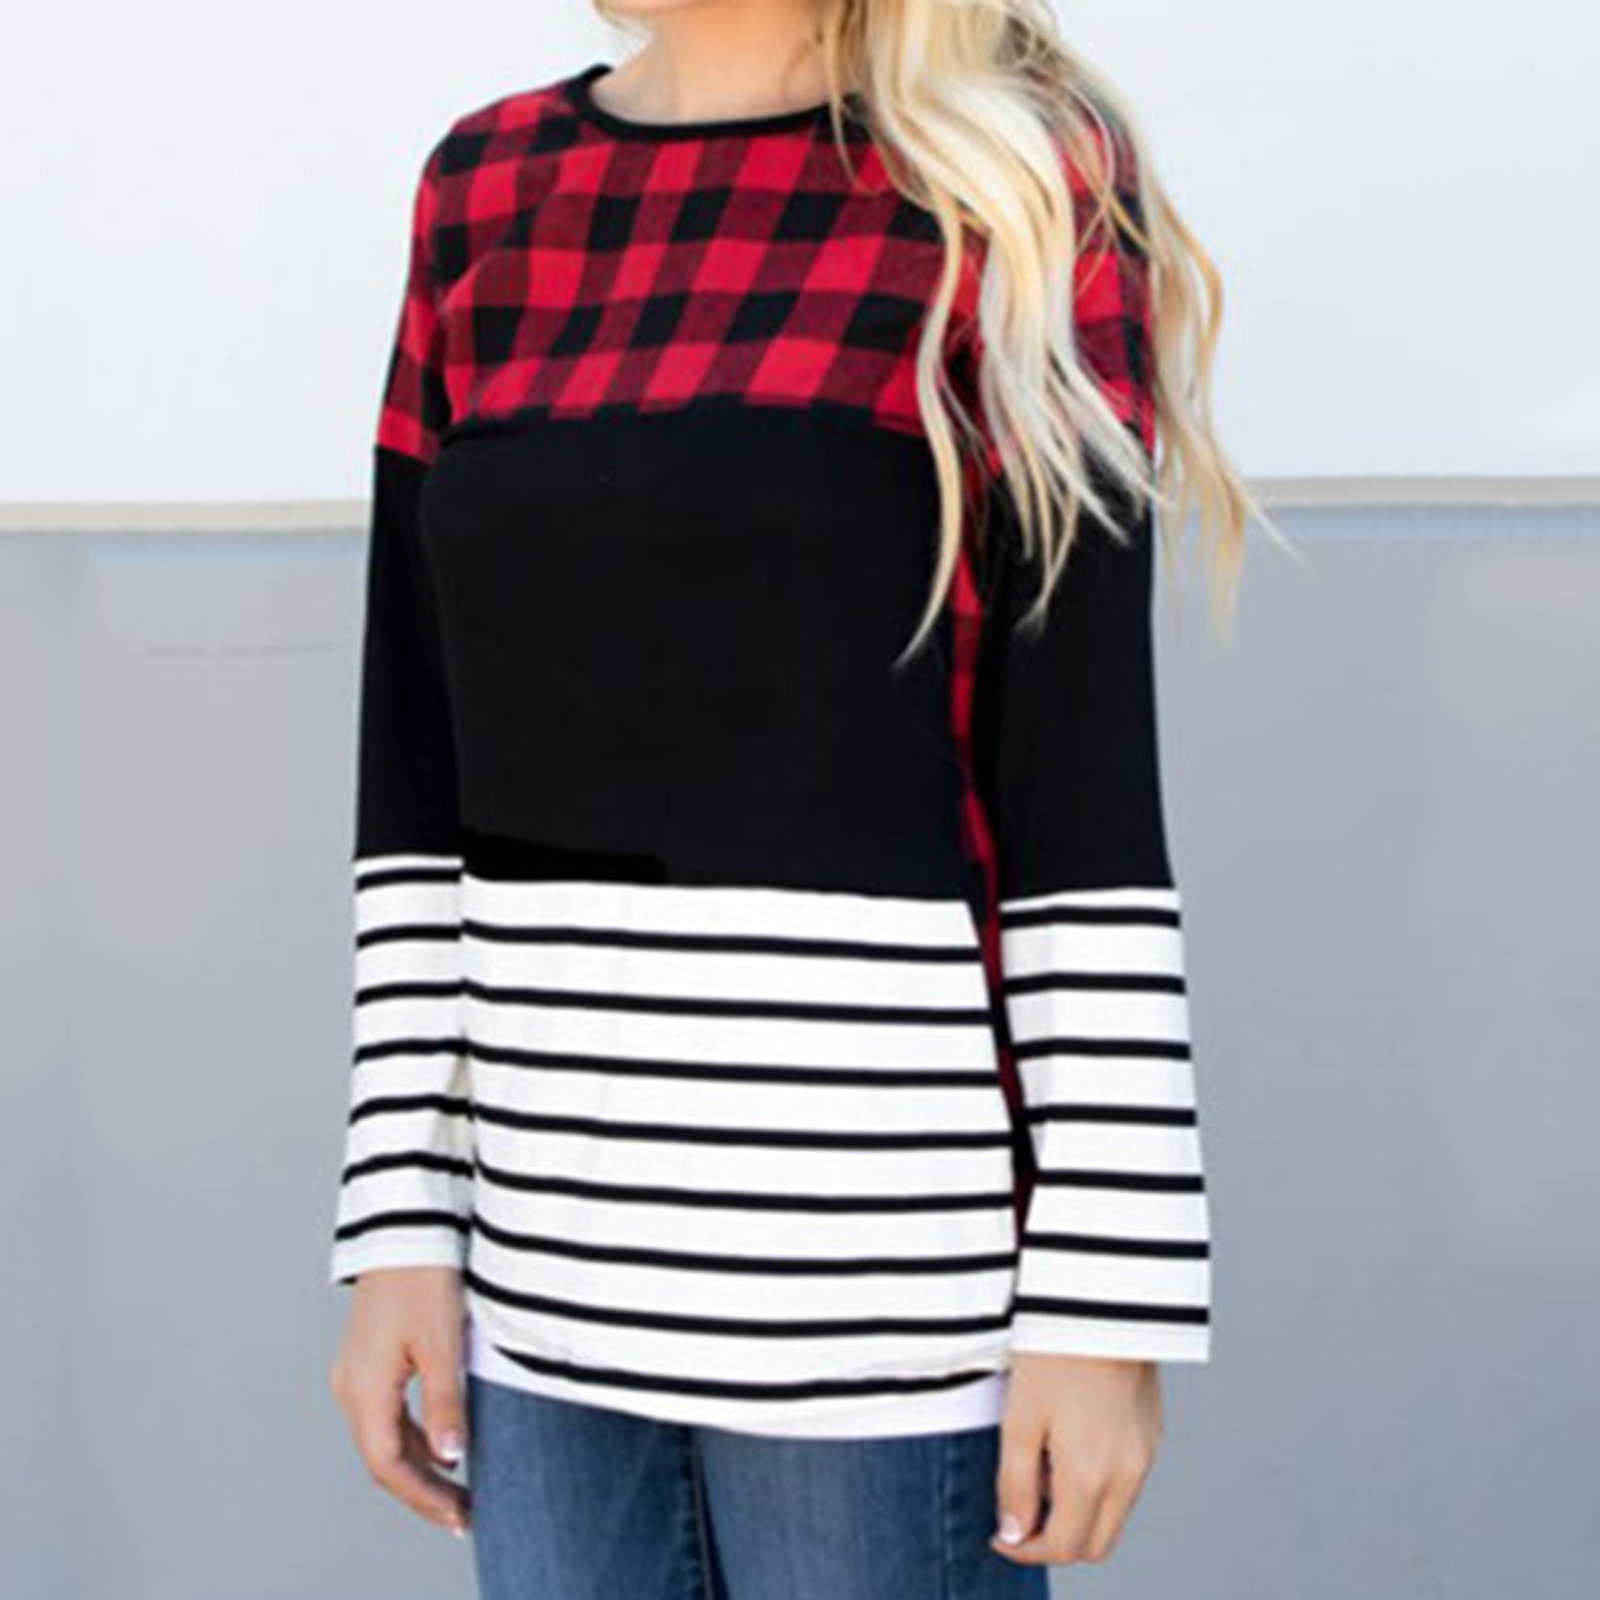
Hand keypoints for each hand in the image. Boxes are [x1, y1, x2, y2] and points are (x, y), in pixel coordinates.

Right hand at [329, 1265, 471, 1536]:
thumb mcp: (443, 1340)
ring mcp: (358, 1370)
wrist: (408, 1223)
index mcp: (364, 1386)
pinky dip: (414, 1436)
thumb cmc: (424, 1274)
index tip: (459, 1516)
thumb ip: (446, 1401)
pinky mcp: (371, 1355)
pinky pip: (388, 1413)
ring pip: (385, 1436)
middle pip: (384, 1456)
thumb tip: (452, 1455)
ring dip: (419, 1465)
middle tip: (464, 1513)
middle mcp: (352, 1384)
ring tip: (458, 1489)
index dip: (423, 1497)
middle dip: (423, 1489)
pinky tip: (443, 1444)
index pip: (388, 1464)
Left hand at [989, 1353, 1162, 1565]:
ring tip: (1041, 1463)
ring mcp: (1146, 1454)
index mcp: (1091, 1476)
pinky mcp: (1152, 1431)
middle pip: (1094, 1543)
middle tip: (1019, 1509)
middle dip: (1054, 1539)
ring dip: (1076, 1511)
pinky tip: (1069, 1442)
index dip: (1026, 1549)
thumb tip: (1014, 1531)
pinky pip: (1126, 1481)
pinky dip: (1096, 1484)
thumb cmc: (1053, 1353)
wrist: (1102, 1300)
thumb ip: (1014, 1484)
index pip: (1062, 1547)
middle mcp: (1128, 1475)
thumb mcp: (1018, 1419)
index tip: (1000, 1533)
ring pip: (1113, 1514)